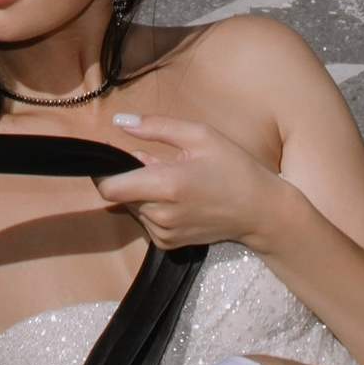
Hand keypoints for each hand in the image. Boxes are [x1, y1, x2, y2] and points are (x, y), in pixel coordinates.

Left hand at [94, 111, 279, 252]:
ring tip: (175, 178)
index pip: (109, 188)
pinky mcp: (168, 243)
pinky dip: (153, 207)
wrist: (260, 211)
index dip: (103, 172)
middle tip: (159, 161)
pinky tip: (178, 196)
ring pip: (133, 207)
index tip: (112, 157)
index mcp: (166, 185)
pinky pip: (146, 221)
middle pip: (121, 194)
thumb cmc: (233, 168)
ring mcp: (164, 232)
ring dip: (143, 191)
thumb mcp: (200, 135)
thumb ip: (155, 127)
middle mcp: (161, 214)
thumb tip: (119, 121)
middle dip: (131, 176)